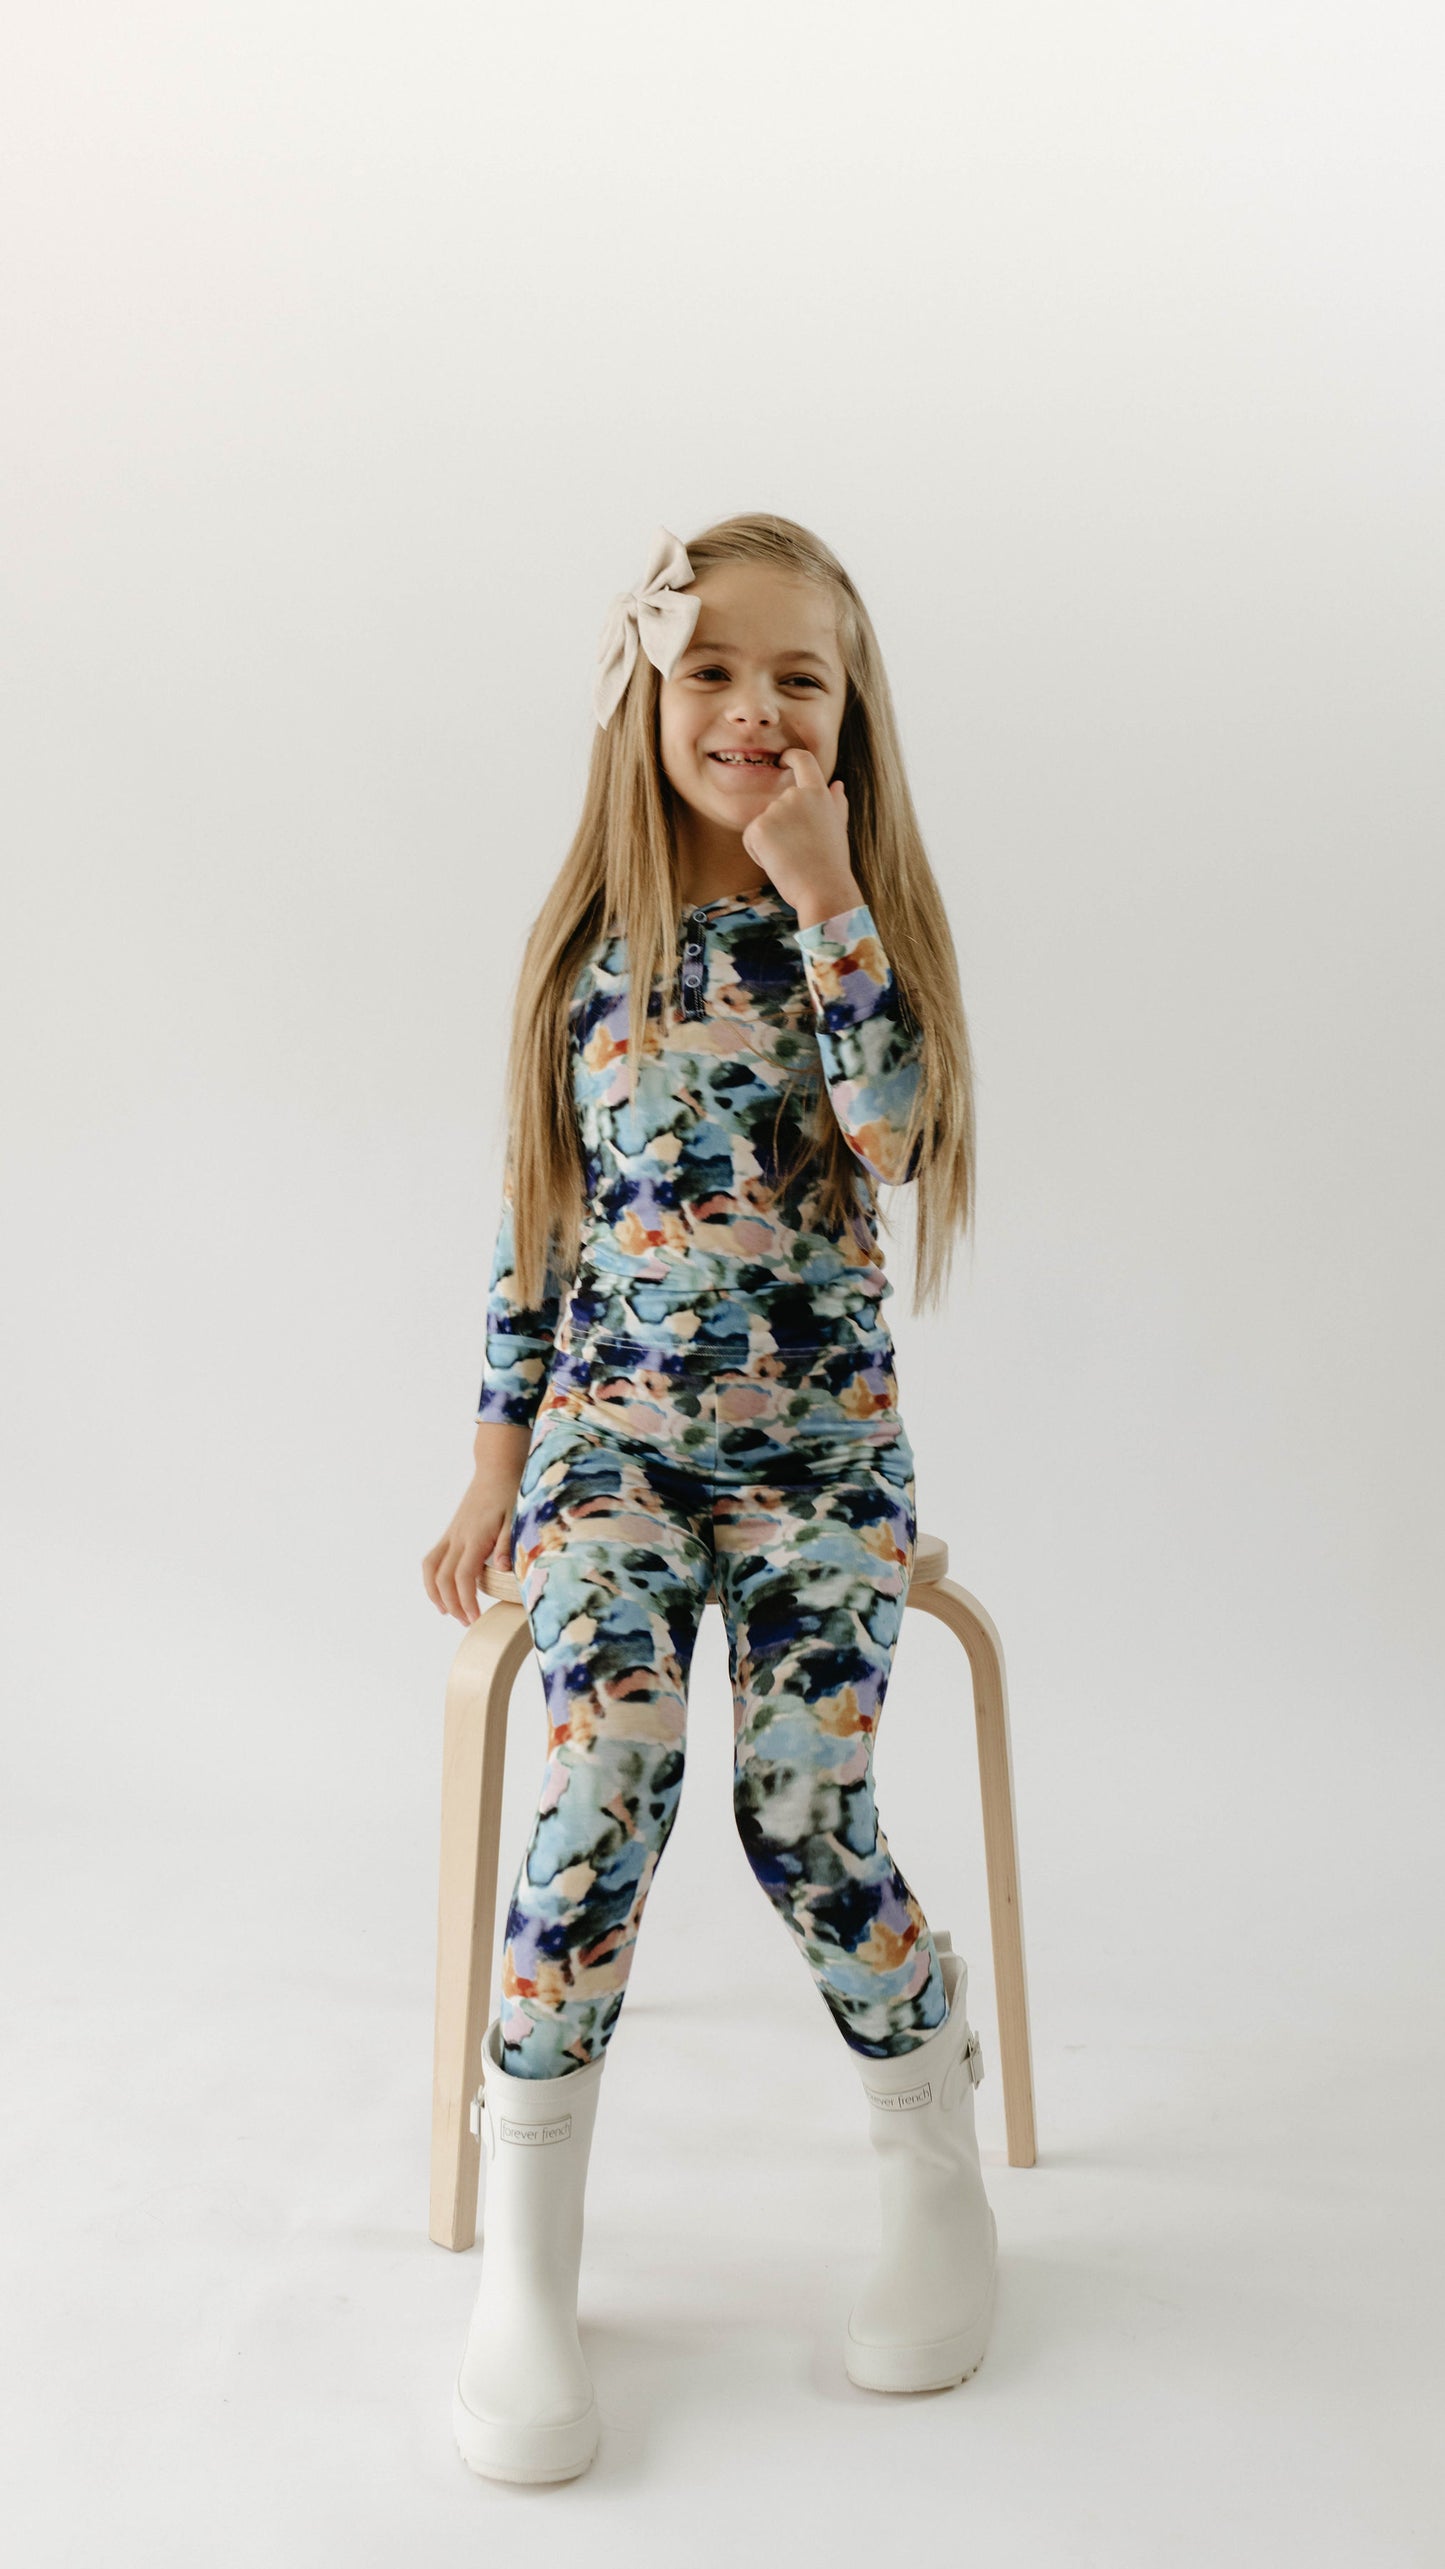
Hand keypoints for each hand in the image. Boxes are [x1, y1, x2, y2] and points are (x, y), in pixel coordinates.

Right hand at [422, 1431, 528, 1625]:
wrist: (497, 1469)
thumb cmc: (510, 1493)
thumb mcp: (517, 1517)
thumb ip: (509, 1543)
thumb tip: (504, 1568)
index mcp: (475, 1538)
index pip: (463, 1577)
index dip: (466, 1601)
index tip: (475, 1618)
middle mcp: (458, 1538)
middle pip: (443, 1578)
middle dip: (452, 1604)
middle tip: (468, 1621)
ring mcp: (452, 1535)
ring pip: (430, 1568)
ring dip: (435, 1593)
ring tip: (448, 1612)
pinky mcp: (451, 1532)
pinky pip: (433, 1558)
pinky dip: (433, 1578)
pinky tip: (443, 1590)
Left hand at [740, 746, 859, 926]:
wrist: (824, 889)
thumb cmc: (832, 865)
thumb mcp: (837, 829)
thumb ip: (835, 804)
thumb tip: (837, 784)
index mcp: (818, 794)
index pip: (804, 761)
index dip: (792, 757)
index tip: (784, 758)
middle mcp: (796, 796)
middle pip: (778, 805)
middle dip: (782, 828)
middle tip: (801, 852)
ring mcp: (776, 810)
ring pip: (763, 824)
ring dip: (771, 843)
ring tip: (792, 859)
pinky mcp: (759, 827)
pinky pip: (751, 839)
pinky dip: (759, 854)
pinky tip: (778, 863)